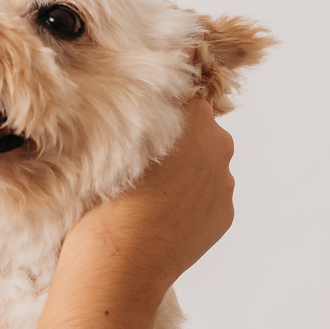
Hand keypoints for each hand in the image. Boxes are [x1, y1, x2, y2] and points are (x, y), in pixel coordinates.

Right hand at [35, 98, 235, 328]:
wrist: (118, 266)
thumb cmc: (105, 196)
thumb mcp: (115, 133)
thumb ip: (148, 100)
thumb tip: (175, 63)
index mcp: (192, 115)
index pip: (185, 87)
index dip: (162, 97)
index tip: (141, 111)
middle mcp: (219, 143)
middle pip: (197, 125)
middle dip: (174, 136)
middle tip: (135, 158)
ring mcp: (224, 182)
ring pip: (204, 162)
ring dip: (182, 169)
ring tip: (145, 194)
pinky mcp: (225, 213)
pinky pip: (207, 195)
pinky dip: (188, 200)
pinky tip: (160, 215)